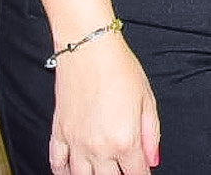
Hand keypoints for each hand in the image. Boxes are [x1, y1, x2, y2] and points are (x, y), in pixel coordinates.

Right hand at [49, 37, 160, 174]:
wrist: (88, 48)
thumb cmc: (119, 67)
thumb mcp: (147, 100)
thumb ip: (152, 134)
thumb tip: (153, 159)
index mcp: (125, 140)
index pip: (136, 174)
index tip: (142, 172)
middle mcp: (98, 147)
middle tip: (123, 169)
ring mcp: (76, 142)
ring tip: (101, 171)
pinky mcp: (59, 133)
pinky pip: (57, 164)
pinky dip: (63, 172)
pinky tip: (71, 173)